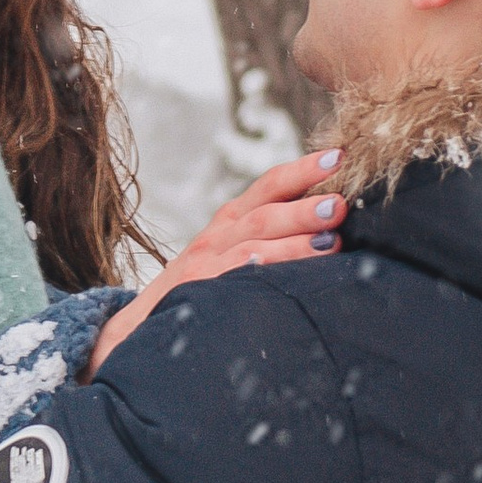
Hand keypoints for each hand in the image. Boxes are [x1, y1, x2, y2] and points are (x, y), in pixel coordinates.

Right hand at [87, 150, 343, 375]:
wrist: (142, 325)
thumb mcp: (232, 252)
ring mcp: (205, 264)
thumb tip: (337, 229)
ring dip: (292, 242)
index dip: (303, 170)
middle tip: (339, 205)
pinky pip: (226, 279)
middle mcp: (218, 235)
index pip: (269, 185)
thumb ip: (273, 238)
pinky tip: (272, 271)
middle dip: (303, 207)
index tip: (339, 157)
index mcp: (232, 220)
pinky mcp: (195, 292)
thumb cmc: (203, 288)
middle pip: (265, 213)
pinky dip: (249, 270)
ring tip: (330, 240)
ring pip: (252, 245)